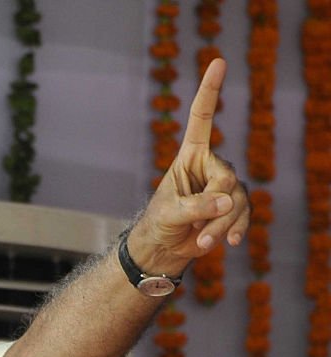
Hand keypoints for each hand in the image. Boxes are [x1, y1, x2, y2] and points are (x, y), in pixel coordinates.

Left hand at [129, 58, 249, 275]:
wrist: (164, 247)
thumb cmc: (159, 223)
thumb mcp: (169, 213)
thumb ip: (195, 206)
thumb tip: (226, 200)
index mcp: (190, 155)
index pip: (202, 118)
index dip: (210, 91)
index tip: (217, 61)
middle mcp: (210, 165)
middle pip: (226, 176)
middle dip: (215, 206)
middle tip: (196, 226)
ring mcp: (225, 186)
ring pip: (238, 199)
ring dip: (221, 224)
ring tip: (201, 241)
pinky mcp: (234, 207)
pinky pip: (245, 214)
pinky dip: (236, 230)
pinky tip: (230, 244)